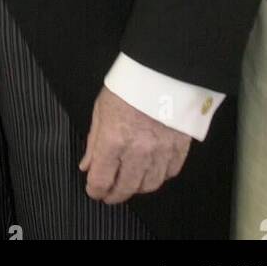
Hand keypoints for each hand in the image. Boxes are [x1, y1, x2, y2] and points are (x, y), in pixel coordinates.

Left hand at [79, 84, 189, 203]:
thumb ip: (94, 141)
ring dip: (137, 188)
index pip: (101, 179)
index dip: (95, 190)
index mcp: (113, 140)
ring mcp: (161, 152)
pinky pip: (169, 173)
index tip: (94, 191)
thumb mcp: (101, 109)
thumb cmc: (127, 86)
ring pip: (149, 185)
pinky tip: (151, 171)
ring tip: (129, 183)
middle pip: (125, 188)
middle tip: (109, 195)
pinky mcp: (179, 148)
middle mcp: (138, 151)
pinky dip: (159, 177)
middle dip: (114, 195)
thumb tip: (87, 165)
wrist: (161, 71)